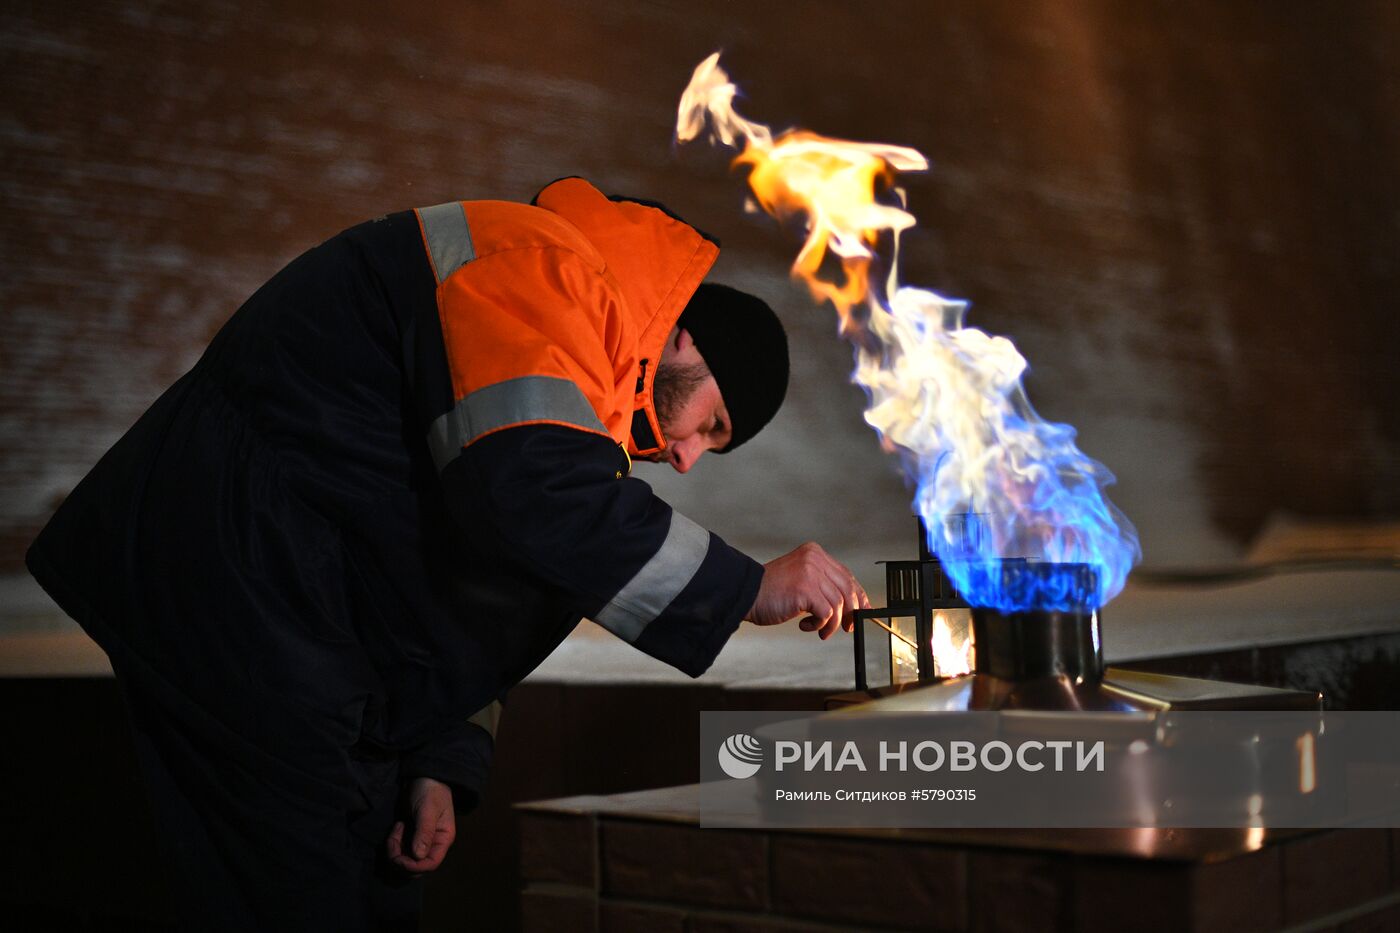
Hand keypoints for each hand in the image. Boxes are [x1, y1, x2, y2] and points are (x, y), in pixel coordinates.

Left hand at [386, 777, 455, 874]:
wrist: (423, 777)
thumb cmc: (430, 791)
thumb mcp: (427, 810)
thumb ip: (424, 832)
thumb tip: (419, 856)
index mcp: (443, 839)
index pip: (431, 864)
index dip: (414, 867)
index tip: (399, 859)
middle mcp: (433, 845)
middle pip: (416, 867)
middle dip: (400, 860)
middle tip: (392, 841)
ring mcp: (420, 842)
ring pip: (405, 861)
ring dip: (395, 850)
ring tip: (395, 830)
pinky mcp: (410, 838)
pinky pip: (400, 851)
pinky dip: (394, 843)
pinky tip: (397, 827)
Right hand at [746, 542, 869, 638]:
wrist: (745, 594)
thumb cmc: (771, 592)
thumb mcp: (800, 580)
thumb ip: (822, 585)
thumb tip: (850, 606)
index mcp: (814, 553)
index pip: (847, 576)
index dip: (858, 596)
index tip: (862, 611)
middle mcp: (815, 559)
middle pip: (847, 589)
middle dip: (850, 613)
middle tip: (846, 628)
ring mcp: (810, 573)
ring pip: (838, 604)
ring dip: (831, 623)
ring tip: (819, 629)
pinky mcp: (806, 589)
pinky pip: (827, 613)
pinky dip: (821, 625)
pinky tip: (805, 626)